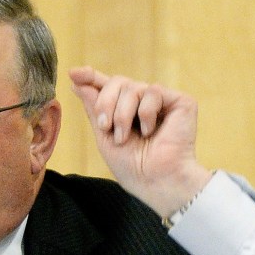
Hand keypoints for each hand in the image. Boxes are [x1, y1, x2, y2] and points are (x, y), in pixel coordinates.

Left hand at [69, 66, 212, 216]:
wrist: (155, 181)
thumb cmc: (131, 167)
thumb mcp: (103, 136)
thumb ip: (93, 108)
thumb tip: (77, 81)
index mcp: (125, 110)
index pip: (107, 86)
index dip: (90, 77)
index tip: (74, 73)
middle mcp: (143, 102)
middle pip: (117, 81)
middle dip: (106, 103)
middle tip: (106, 127)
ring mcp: (161, 101)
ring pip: (132, 87)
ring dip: (123, 114)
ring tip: (126, 137)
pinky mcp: (180, 102)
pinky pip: (153, 91)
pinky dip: (145, 113)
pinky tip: (151, 132)